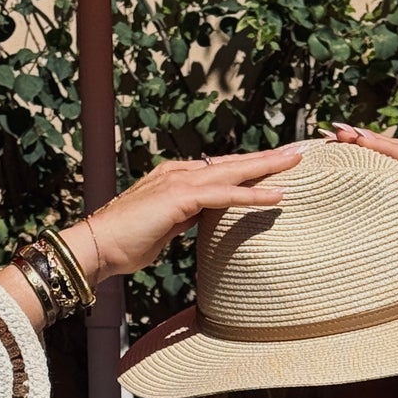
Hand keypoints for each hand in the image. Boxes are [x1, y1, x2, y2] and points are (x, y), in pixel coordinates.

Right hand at [63, 143, 307, 283]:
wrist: (98, 246)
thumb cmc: (126, 244)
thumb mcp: (164, 229)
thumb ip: (184, 219)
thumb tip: (202, 219)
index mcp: (175, 179)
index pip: (221, 170)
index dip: (250, 167)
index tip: (277, 165)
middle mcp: (179, 173)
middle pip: (232, 163)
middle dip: (268, 157)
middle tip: (300, 150)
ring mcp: (179, 182)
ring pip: (232, 172)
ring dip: (268, 167)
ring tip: (297, 161)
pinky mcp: (180, 198)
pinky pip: (224, 195)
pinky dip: (252, 194)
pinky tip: (277, 195)